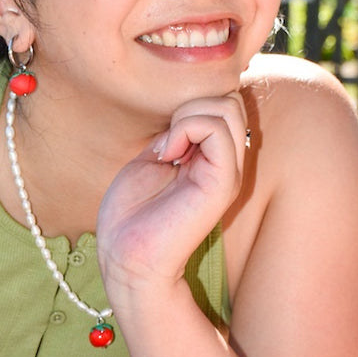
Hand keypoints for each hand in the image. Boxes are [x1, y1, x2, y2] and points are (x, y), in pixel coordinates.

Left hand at [96, 94, 248, 294]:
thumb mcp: (152, 159)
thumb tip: (189, 109)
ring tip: (167, 148)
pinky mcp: (223, 183)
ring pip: (228, 106)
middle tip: (166, 138)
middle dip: (192, 102)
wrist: (127, 257)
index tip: (162, 135)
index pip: (222, 102)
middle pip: (231, 99)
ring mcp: (229, 173)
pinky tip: (168, 155)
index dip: (190, 104)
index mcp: (212, 158)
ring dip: (187, 115)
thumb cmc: (131, 216)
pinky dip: (186, 127)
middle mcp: (228, 164)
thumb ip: (174, 133)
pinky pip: (217, 128)